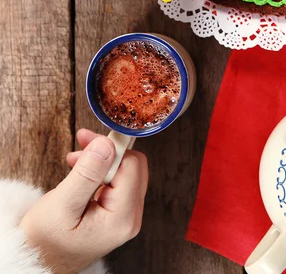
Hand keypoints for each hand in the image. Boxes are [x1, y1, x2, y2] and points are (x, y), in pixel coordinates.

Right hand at [21, 129, 147, 273]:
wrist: (39, 261)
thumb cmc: (46, 240)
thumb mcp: (62, 204)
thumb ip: (87, 173)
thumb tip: (107, 144)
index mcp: (122, 218)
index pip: (130, 166)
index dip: (110, 147)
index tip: (86, 138)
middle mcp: (131, 218)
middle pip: (133, 167)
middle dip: (107, 151)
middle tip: (81, 143)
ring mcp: (126, 217)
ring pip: (126, 172)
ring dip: (102, 160)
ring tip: (75, 159)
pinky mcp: (118, 214)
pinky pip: (118, 182)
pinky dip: (101, 171)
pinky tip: (81, 171)